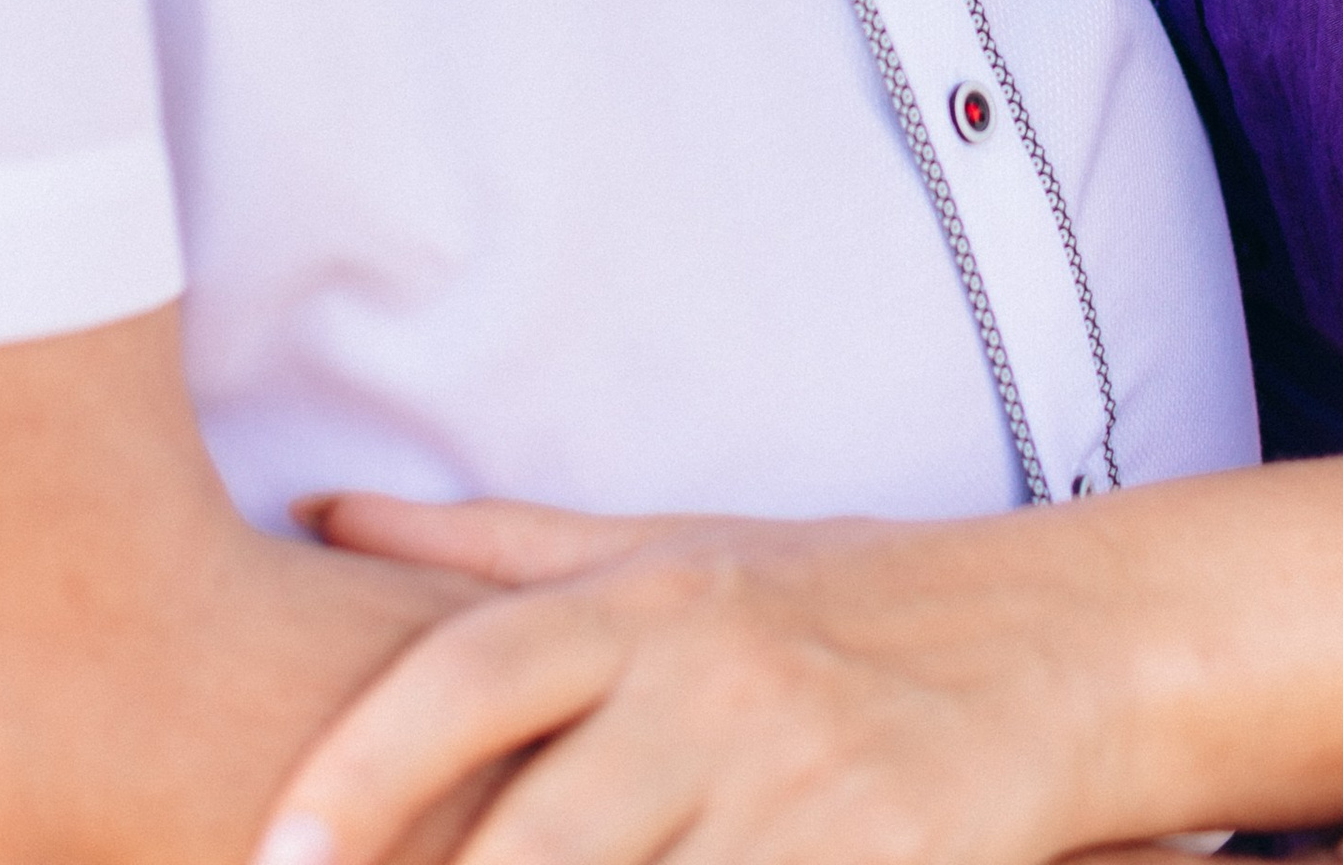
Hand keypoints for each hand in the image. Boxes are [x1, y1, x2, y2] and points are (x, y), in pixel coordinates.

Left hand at [260, 486, 1180, 864]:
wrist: (1067, 641)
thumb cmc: (847, 600)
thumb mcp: (676, 549)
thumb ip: (495, 551)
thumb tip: (319, 513)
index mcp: (650, 602)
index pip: (467, 675)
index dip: (358, 772)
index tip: (274, 857)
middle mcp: (714, 683)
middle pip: (536, 839)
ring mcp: (804, 784)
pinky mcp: (883, 863)